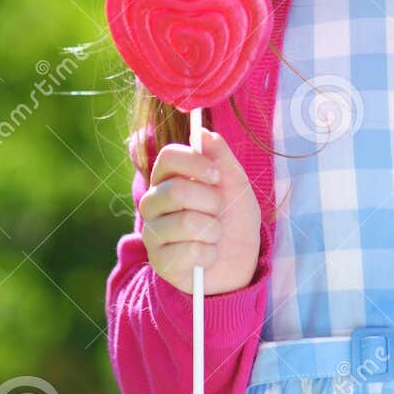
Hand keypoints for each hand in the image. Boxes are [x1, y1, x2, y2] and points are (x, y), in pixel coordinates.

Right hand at [140, 128, 260, 295]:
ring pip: (185, 222)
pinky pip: (189, 252)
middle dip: (210, 202)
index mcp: (169, 177)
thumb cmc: (234, 216)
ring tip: (215, 234)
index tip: (217, 176)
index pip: (167, 157)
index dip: (194, 164)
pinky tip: (207, 255)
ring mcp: (153, 232)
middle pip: (175, 190)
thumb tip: (202, 131)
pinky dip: (209, 254)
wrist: (240, 258)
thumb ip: (220, 157)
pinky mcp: (159, 261)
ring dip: (213, 230)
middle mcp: (154, 202)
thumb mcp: (235, 183)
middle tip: (219, 211)